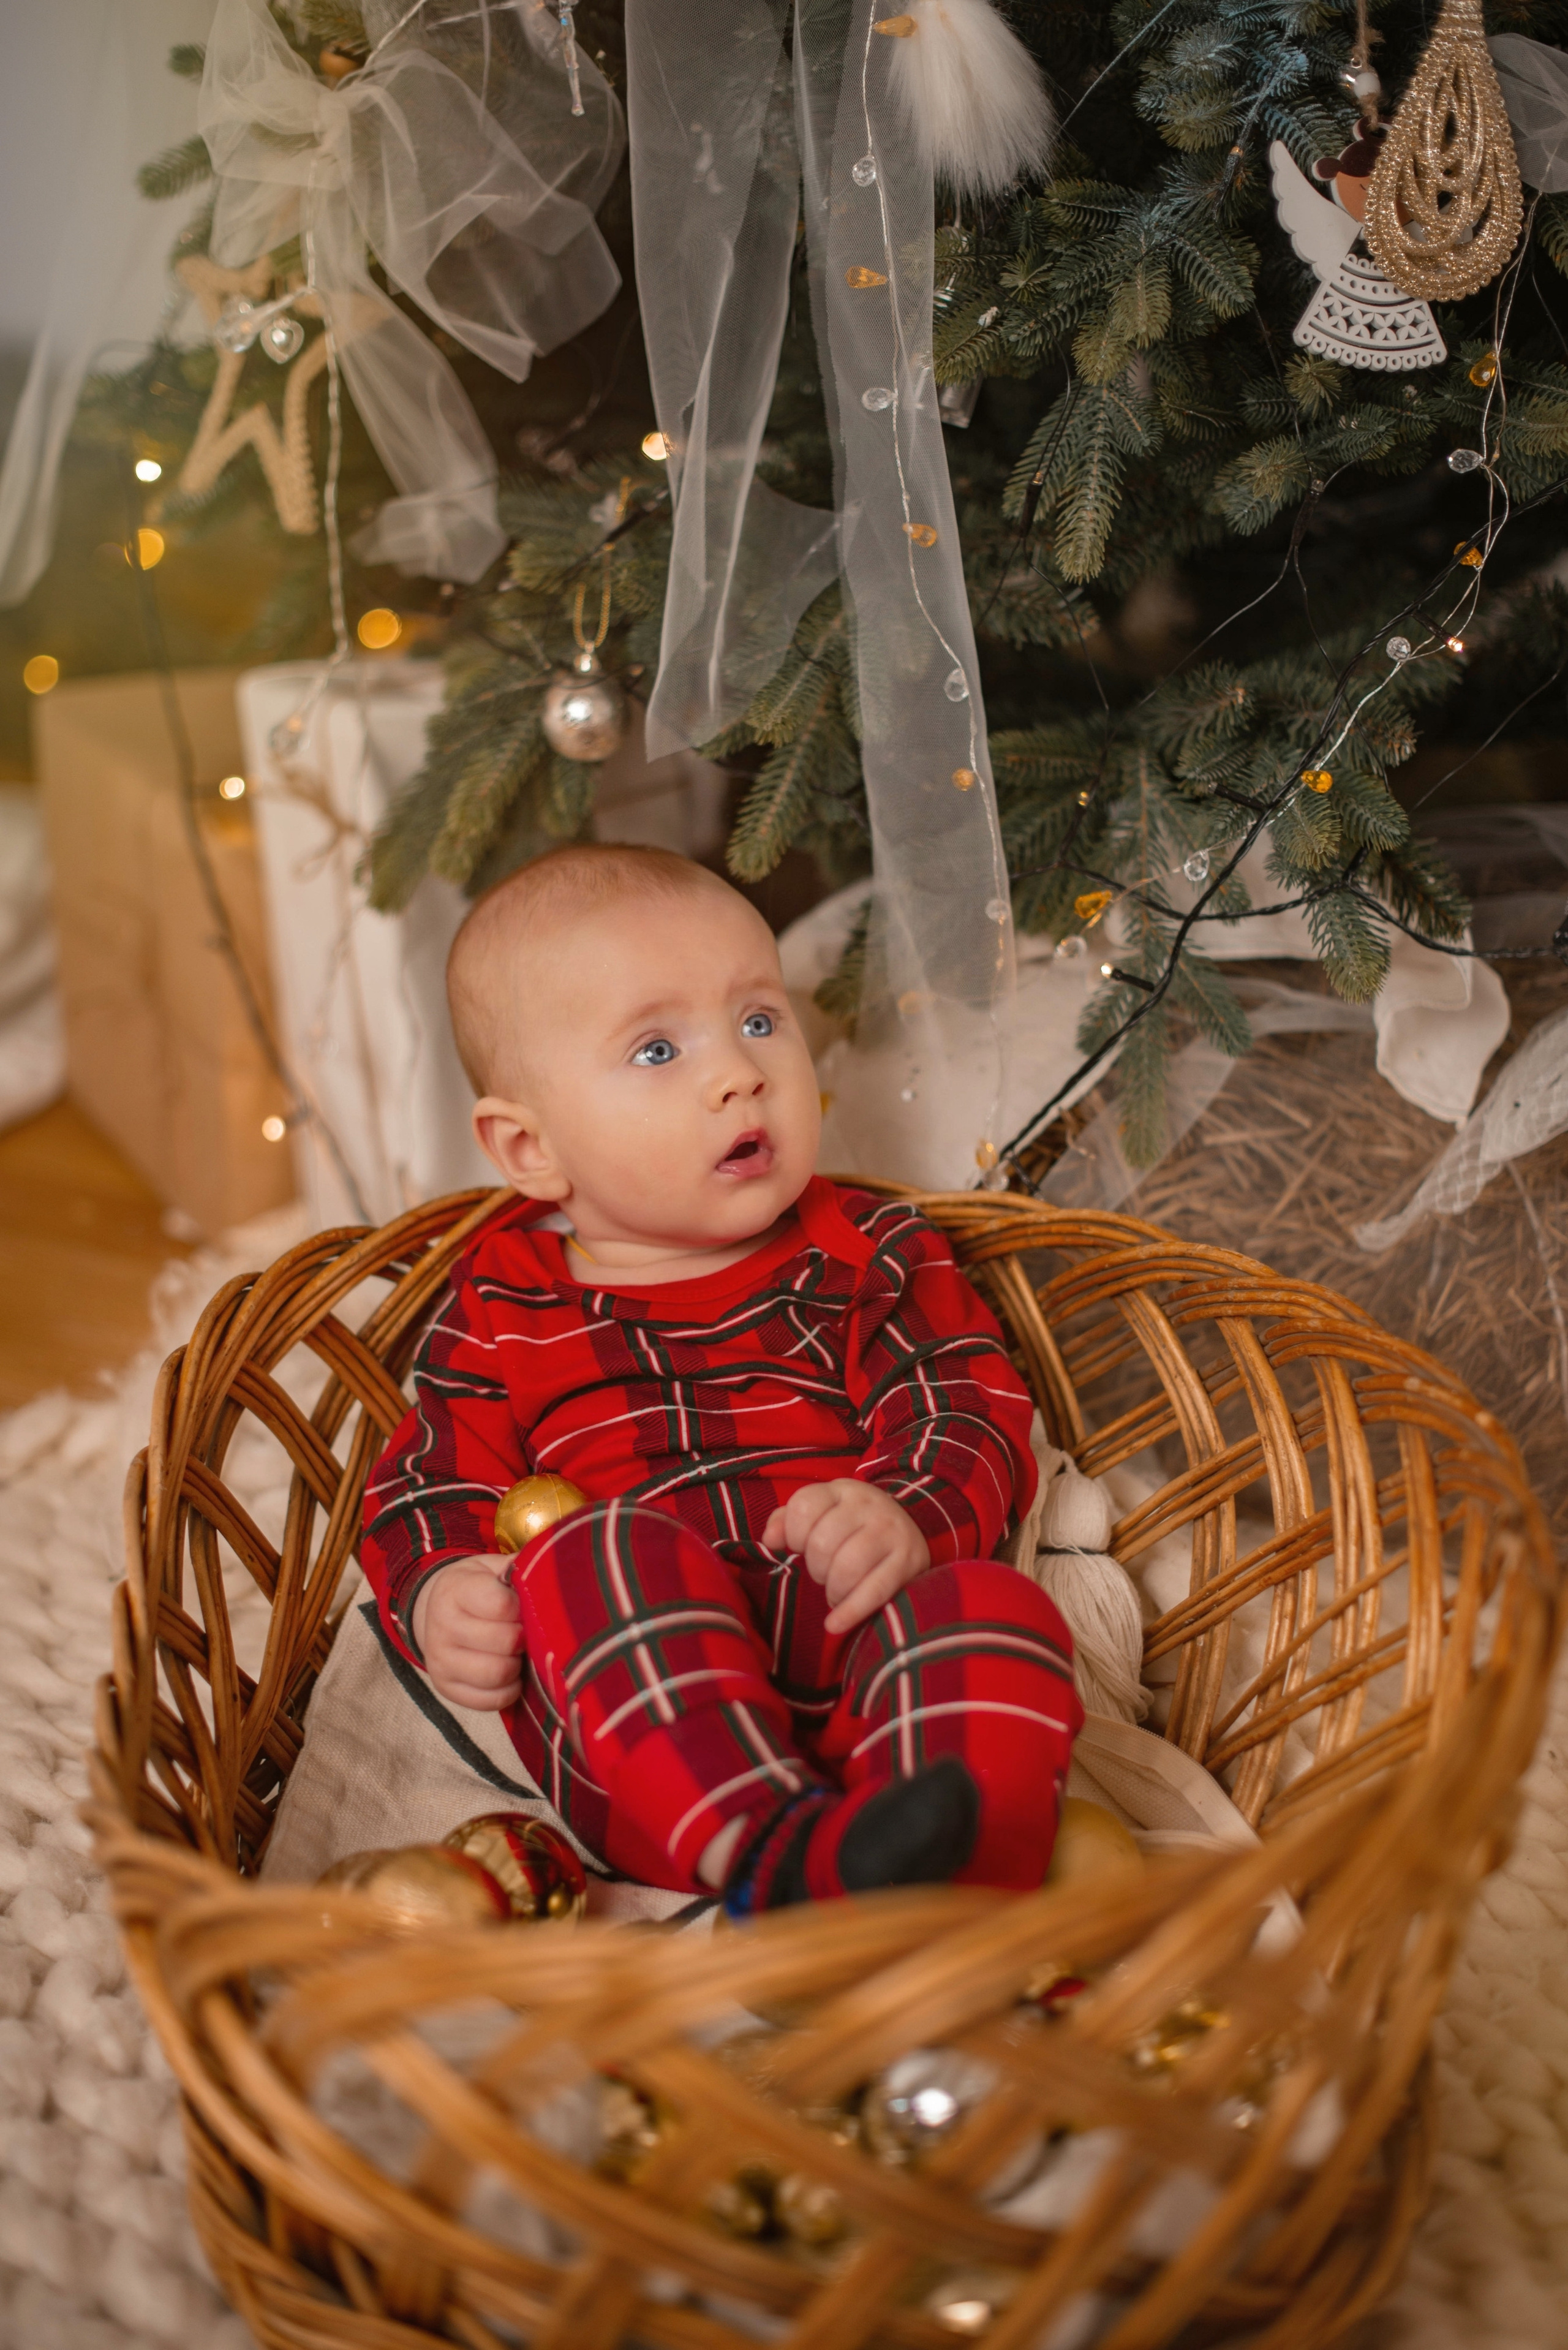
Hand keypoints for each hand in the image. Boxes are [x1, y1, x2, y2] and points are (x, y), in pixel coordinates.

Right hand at [410, 1555, 523, 1709]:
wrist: (437, 1612)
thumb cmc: (477, 1588)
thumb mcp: (492, 1568)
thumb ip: (519, 1568)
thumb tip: (551, 1574)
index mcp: (455, 1589)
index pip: (502, 1605)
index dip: (522, 1607)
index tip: (523, 1606)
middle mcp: (441, 1625)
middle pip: (505, 1641)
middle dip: (524, 1637)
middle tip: (525, 1631)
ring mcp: (440, 1660)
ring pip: (498, 1673)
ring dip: (517, 1665)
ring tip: (517, 1652)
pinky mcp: (445, 1688)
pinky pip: (491, 1701)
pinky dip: (509, 1690)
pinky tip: (510, 1674)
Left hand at [763, 1481, 929, 1636]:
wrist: (912, 1525)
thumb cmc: (853, 1525)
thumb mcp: (823, 1512)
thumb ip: (788, 1520)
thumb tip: (770, 1540)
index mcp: (842, 1490)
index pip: (804, 1506)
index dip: (793, 1533)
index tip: (799, 1547)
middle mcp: (869, 1505)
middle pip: (823, 1542)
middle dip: (815, 1568)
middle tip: (824, 1574)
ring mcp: (891, 1531)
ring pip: (847, 1567)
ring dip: (833, 1589)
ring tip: (835, 1592)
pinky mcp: (910, 1560)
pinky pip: (875, 1590)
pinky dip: (851, 1611)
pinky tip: (834, 1623)